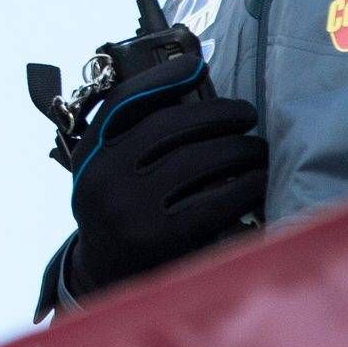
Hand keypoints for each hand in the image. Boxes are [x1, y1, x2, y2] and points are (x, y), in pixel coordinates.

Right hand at [67, 91, 268, 295]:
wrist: (106, 282)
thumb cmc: (122, 214)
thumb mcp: (111, 174)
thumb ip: (136, 137)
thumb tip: (193, 86)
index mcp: (89, 156)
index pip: (124, 102)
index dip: (162, 77)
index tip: (196, 65)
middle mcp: (103, 179)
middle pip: (170, 127)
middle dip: (218, 115)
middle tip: (247, 115)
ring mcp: (130, 210)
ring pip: (198, 161)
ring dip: (240, 149)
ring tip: (258, 149)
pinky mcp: (162, 240)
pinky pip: (215, 201)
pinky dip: (244, 186)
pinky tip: (258, 181)